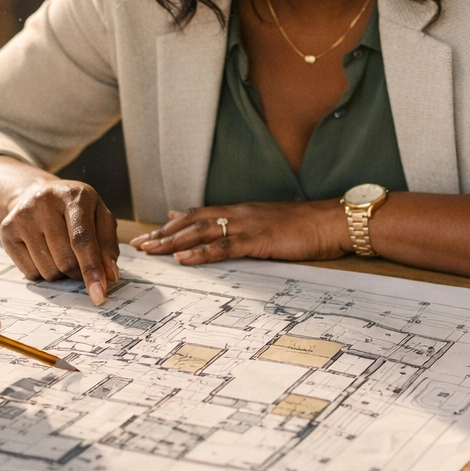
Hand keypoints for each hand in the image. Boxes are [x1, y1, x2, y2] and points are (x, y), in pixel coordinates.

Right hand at [0, 178, 118, 303]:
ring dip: (60, 272)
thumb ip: (107, 245)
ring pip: (47, 270)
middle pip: (65, 260)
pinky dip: (42, 271)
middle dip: (77, 272)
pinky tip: (44, 252)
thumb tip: (110, 275)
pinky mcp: (7, 231)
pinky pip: (29, 272)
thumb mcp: (99, 217)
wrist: (36, 193)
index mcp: (73, 197)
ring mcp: (22, 216)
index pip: (82, 240)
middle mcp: (44, 203)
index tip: (99, 294)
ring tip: (60, 252)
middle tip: (80, 264)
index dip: (91, 269)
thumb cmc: (74, 209)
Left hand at [130, 201, 348, 265]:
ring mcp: (246, 226)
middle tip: (139, 245)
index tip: (149, 235)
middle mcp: (237, 214)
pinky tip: (184, 259)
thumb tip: (211, 223)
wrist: (330, 221)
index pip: (196, 215)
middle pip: (191, 222)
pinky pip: (224, 246)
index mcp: (239, 211)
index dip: (171, 225)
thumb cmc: (303, 226)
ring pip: (201, 232)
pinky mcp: (258, 240)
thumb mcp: (265, 221)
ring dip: (174, 242)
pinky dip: (201, 253)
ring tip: (151, 251)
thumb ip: (237, 223)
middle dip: (163, 234)